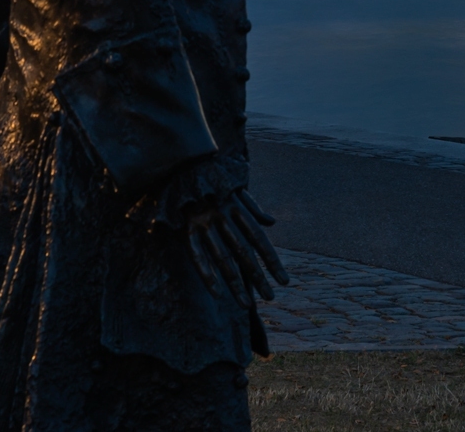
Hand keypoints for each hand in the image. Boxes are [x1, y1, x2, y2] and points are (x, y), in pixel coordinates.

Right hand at [185, 188, 290, 302]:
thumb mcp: (236, 187)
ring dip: (236, 284)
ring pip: (223, 259)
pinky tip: (218, 294)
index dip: (273, 262)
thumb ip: (253, 208)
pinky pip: (198, 255)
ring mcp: (205, 223)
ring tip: (247, 304)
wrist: (180, 161)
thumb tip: (272, 223)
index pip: (260, 241)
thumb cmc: (211, 177)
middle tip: (271, 298)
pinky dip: (207, 275)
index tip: (284, 280)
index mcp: (238, 208)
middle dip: (259, 277)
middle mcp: (224, 217)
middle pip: (245, 253)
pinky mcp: (186, 228)